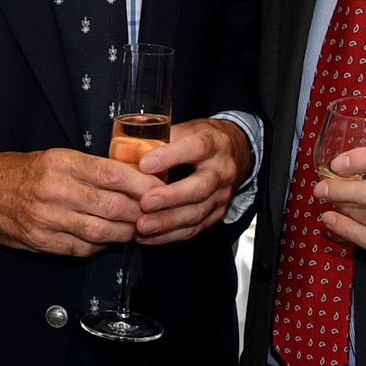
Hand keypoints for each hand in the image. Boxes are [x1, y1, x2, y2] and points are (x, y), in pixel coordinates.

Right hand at [0, 147, 151, 257]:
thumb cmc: (18, 172)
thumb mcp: (52, 156)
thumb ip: (88, 168)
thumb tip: (130, 178)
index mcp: (60, 162)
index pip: (113, 174)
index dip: (142, 184)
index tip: (160, 188)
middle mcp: (54, 190)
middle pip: (112, 206)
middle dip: (139, 213)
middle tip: (153, 214)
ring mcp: (46, 218)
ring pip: (101, 232)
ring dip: (124, 233)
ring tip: (134, 229)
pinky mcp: (40, 241)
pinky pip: (82, 248)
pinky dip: (100, 246)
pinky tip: (106, 240)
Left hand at [134, 117, 253, 244]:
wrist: (235, 152)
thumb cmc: (203, 139)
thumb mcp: (187, 128)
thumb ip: (162, 137)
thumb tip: (129, 146)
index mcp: (214, 144)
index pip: (195, 148)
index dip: (170, 156)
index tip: (144, 164)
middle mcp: (221, 171)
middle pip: (200, 187)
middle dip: (170, 197)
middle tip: (145, 203)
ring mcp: (222, 195)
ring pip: (197, 212)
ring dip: (168, 221)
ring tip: (142, 225)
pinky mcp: (217, 213)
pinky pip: (195, 228)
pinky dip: (170, 234)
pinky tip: (149, 236)